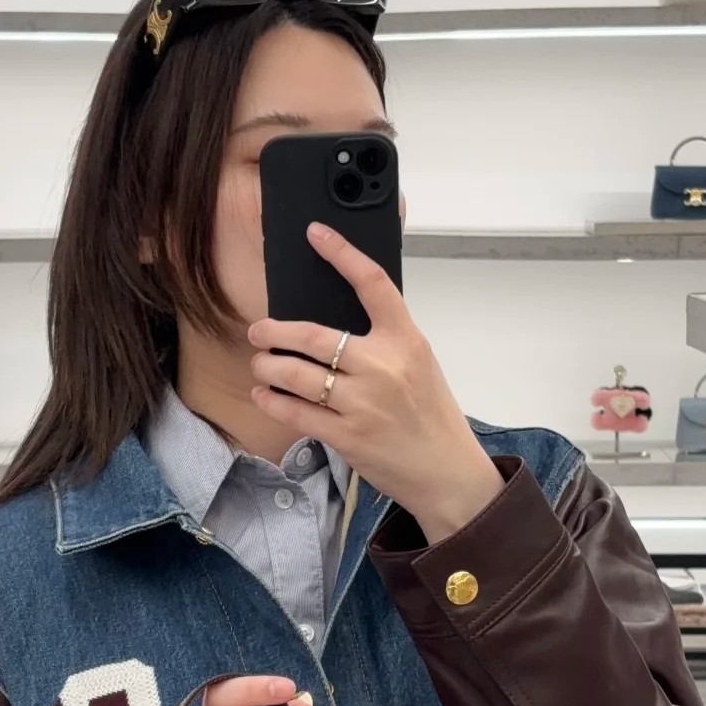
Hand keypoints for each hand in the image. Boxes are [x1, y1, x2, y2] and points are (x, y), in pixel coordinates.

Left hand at [247, 222, 503, 540]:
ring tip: (260, 364)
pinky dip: (272, 401)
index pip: (372, 284)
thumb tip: (336, 321)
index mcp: (406, 340)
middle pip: (314, 335)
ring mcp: (364, 403)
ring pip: (297, 375)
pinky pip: (296, 412)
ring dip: (268, 366)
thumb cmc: (431, 416)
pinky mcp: (347, 435)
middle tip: (258, 330)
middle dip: (275, 331)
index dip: (342, 253)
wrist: (447, 471)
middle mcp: (383, 367)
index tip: (316, 234)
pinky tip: (264, 394)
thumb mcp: (419, 364)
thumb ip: (386, 340)